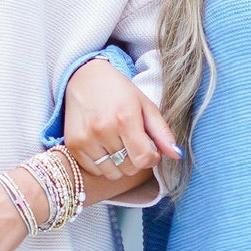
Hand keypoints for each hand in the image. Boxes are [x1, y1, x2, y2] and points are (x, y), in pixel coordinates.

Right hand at [63, 56, 179, 186]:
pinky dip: (102, 165)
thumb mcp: (145, 105)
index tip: (151, 152)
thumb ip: (162, 132)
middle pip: (128, 168)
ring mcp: (86, 138)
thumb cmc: (119, 91)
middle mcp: (103, 129)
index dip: (151, 159)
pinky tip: (103, 147)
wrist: (84, 77)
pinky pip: (94, 171)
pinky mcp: (73, 144)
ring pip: (112, 173)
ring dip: (119, 165)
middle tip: (133, 145)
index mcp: (125, 118)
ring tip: (118, 146)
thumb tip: (178, 155)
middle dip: (136, 161)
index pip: (143, 159)